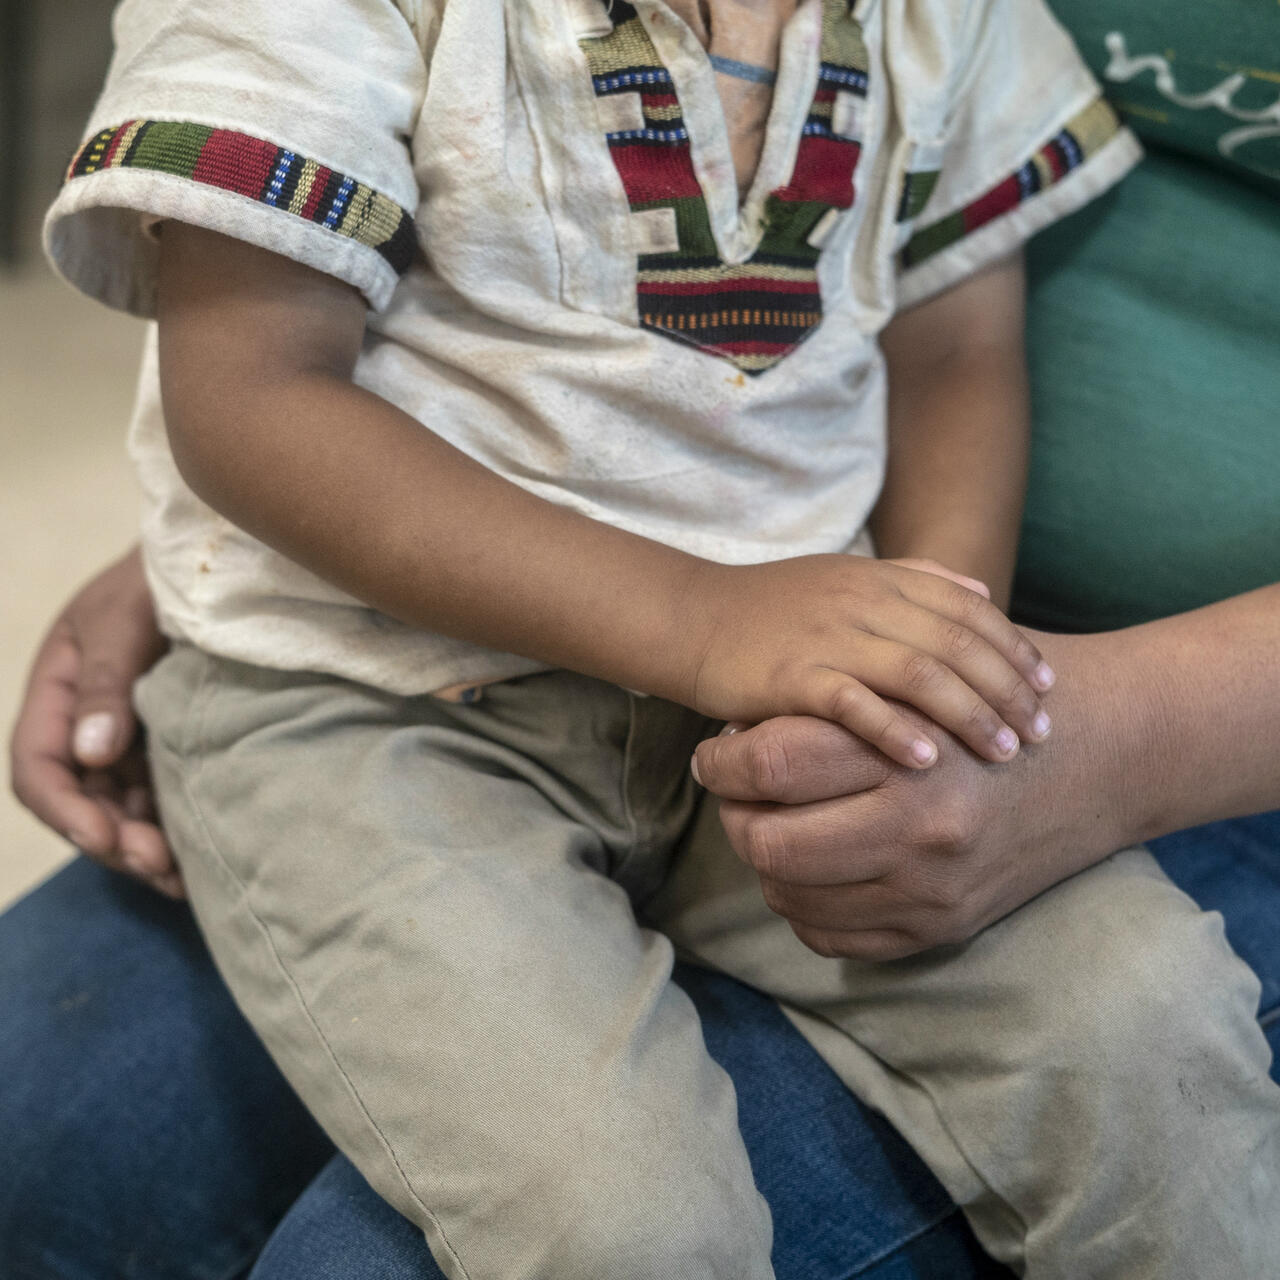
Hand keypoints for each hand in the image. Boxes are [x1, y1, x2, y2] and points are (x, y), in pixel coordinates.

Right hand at [9, 547, 181, 897]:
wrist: (221, 561)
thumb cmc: (161, 577)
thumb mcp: (125, 618)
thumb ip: (105, 680)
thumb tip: (91, 753)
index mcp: (57, 690)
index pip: (39, 766)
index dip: (65, 810)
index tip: (105, 838)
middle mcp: (86, 722)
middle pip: (82, 800)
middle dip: (112, 841)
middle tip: (158, 868)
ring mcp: (130, 736)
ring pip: (121, 808)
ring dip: (143, 846)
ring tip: (182, 879)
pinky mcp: (171, 743)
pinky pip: (161, 796)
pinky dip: (172, 828)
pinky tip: (199, 856)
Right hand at [683, 554, 1054, 769]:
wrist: (694, 618)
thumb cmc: (773, 608)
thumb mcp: (848, 579)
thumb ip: (916, 582)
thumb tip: (984, 595)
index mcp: (880, 580)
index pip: (968, 609)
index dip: (1014, 648)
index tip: (1049, 687)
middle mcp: (861, 602)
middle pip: (955, 643)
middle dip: (1007, 690)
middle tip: (1043, 732)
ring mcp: (826, 637)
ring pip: (917, 672)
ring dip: (968, 715)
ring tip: (1004, 752)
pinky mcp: (790, 675)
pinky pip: (853, 703)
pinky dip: (894, 731)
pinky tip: (928, 761)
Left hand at [690, 663, 1128, 960]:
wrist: (1107, 755)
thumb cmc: (998, 696)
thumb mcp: (924, 670)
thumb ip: (839, 692)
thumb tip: (738, 729)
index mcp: (911, 750)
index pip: (772, 763)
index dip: (723, 758)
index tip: (717, 750)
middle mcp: (921, 829)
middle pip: (768, 843)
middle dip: (734, 815)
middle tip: (736, 789)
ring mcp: (933, 889)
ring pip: (790, 896)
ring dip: (766, 861)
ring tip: (774, 820)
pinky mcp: (944, 927)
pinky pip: (833, 937)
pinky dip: (804, 904)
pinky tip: (813, 866)